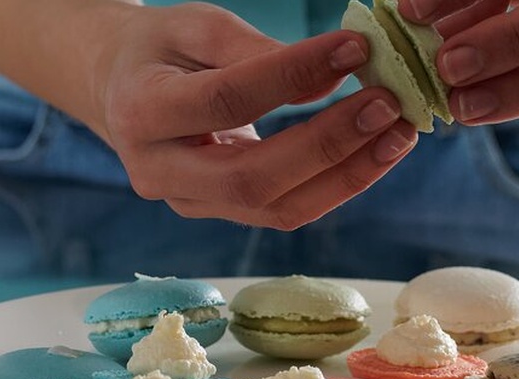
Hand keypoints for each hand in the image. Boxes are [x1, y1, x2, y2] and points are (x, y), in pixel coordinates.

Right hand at [97, 3, 416, 229]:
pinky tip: (372, 153)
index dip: (293, 76)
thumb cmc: (160, 51)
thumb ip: (252, 48)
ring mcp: (189, 202)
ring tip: (397, 135)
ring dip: (347, 175)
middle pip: (252, 176)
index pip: (226, 99)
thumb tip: (330, 75)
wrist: (120, 92)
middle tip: (388, 105)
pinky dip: (336, 185)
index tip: (353, 50)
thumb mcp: (193, 26)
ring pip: (277, 208)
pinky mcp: (220, 213)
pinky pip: (285, 211)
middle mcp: (159, 170)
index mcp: (142, 110)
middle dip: (329, 144)